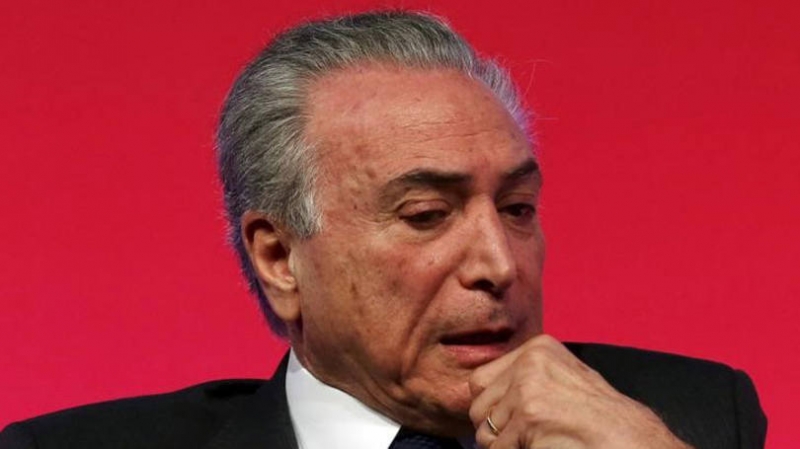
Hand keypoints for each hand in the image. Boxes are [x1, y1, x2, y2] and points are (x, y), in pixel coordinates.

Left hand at [468, 335, 692, 448]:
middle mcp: (529, 362)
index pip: (480, 381)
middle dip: (493, 430)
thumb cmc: (599, 417)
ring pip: (485, 433)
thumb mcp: (560, 379)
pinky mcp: (529, 417)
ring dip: (506, 446)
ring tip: (540, 441)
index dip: (491, 408)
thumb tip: (477, 397)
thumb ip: (522, 380)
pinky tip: (545, 448)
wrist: (631, 439)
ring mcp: (528, 389)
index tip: (510, 421)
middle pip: (478, 407)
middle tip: (524, 437)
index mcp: (537, 349)